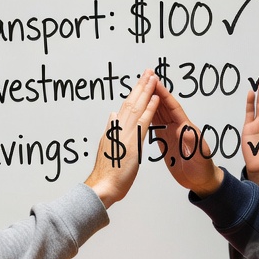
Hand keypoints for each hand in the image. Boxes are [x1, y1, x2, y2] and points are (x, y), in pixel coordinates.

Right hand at [85, 69, 159, 207]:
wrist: (103, 187)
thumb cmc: (106, 173)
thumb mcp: (107, 147)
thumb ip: (110, 131)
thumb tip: (112, 117)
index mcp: (114, 129)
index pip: (125, 107)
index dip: (134, 93)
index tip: (140, 82)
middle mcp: (118, 128)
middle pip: (131, 102)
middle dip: (140, 85)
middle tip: (148, 71)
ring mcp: (125, 133)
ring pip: (137, 107)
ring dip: (146, 90)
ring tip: (153, 76)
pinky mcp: (133, 142)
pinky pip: (144, 121)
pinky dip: (150, 108)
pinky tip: (155, 97)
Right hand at [149, 81, 224, 196]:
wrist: (201, 181)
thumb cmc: (203, 169)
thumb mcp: (199, 156)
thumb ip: (192, 144)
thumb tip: (185, 131)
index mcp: (185, 128)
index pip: (172, 108)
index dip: (164, 94)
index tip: (155, 82)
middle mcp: (177, 127)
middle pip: (164, 106)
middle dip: (155, 92)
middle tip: (145, 79)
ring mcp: (171, 134)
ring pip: (158, 114)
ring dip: (150, 101)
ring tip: (140, 90)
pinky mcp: (165, 141)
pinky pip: (155, 126)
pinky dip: (148, 116)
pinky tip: (141, 111)